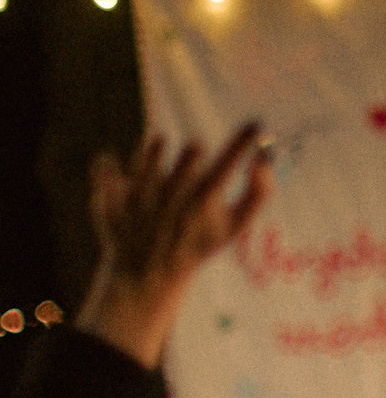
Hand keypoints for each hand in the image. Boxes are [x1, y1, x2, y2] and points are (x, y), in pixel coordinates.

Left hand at [79, 124, 273, 367]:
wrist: (148, 273)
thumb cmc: (197, 243)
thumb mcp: (235, 226)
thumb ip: (258, 193)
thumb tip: (265, 159)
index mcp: (205, 202)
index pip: (230, 162)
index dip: (245, 141)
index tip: (256, 124)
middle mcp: (173, 195)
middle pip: (191, 153)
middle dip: (194, 152)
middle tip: (194, 155)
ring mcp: (141, 195)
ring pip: (153, 148)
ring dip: (157, 149)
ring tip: (160, 164)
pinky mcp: (112, 196)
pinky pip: (108, 165)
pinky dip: (113, 167)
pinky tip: (125, 180)